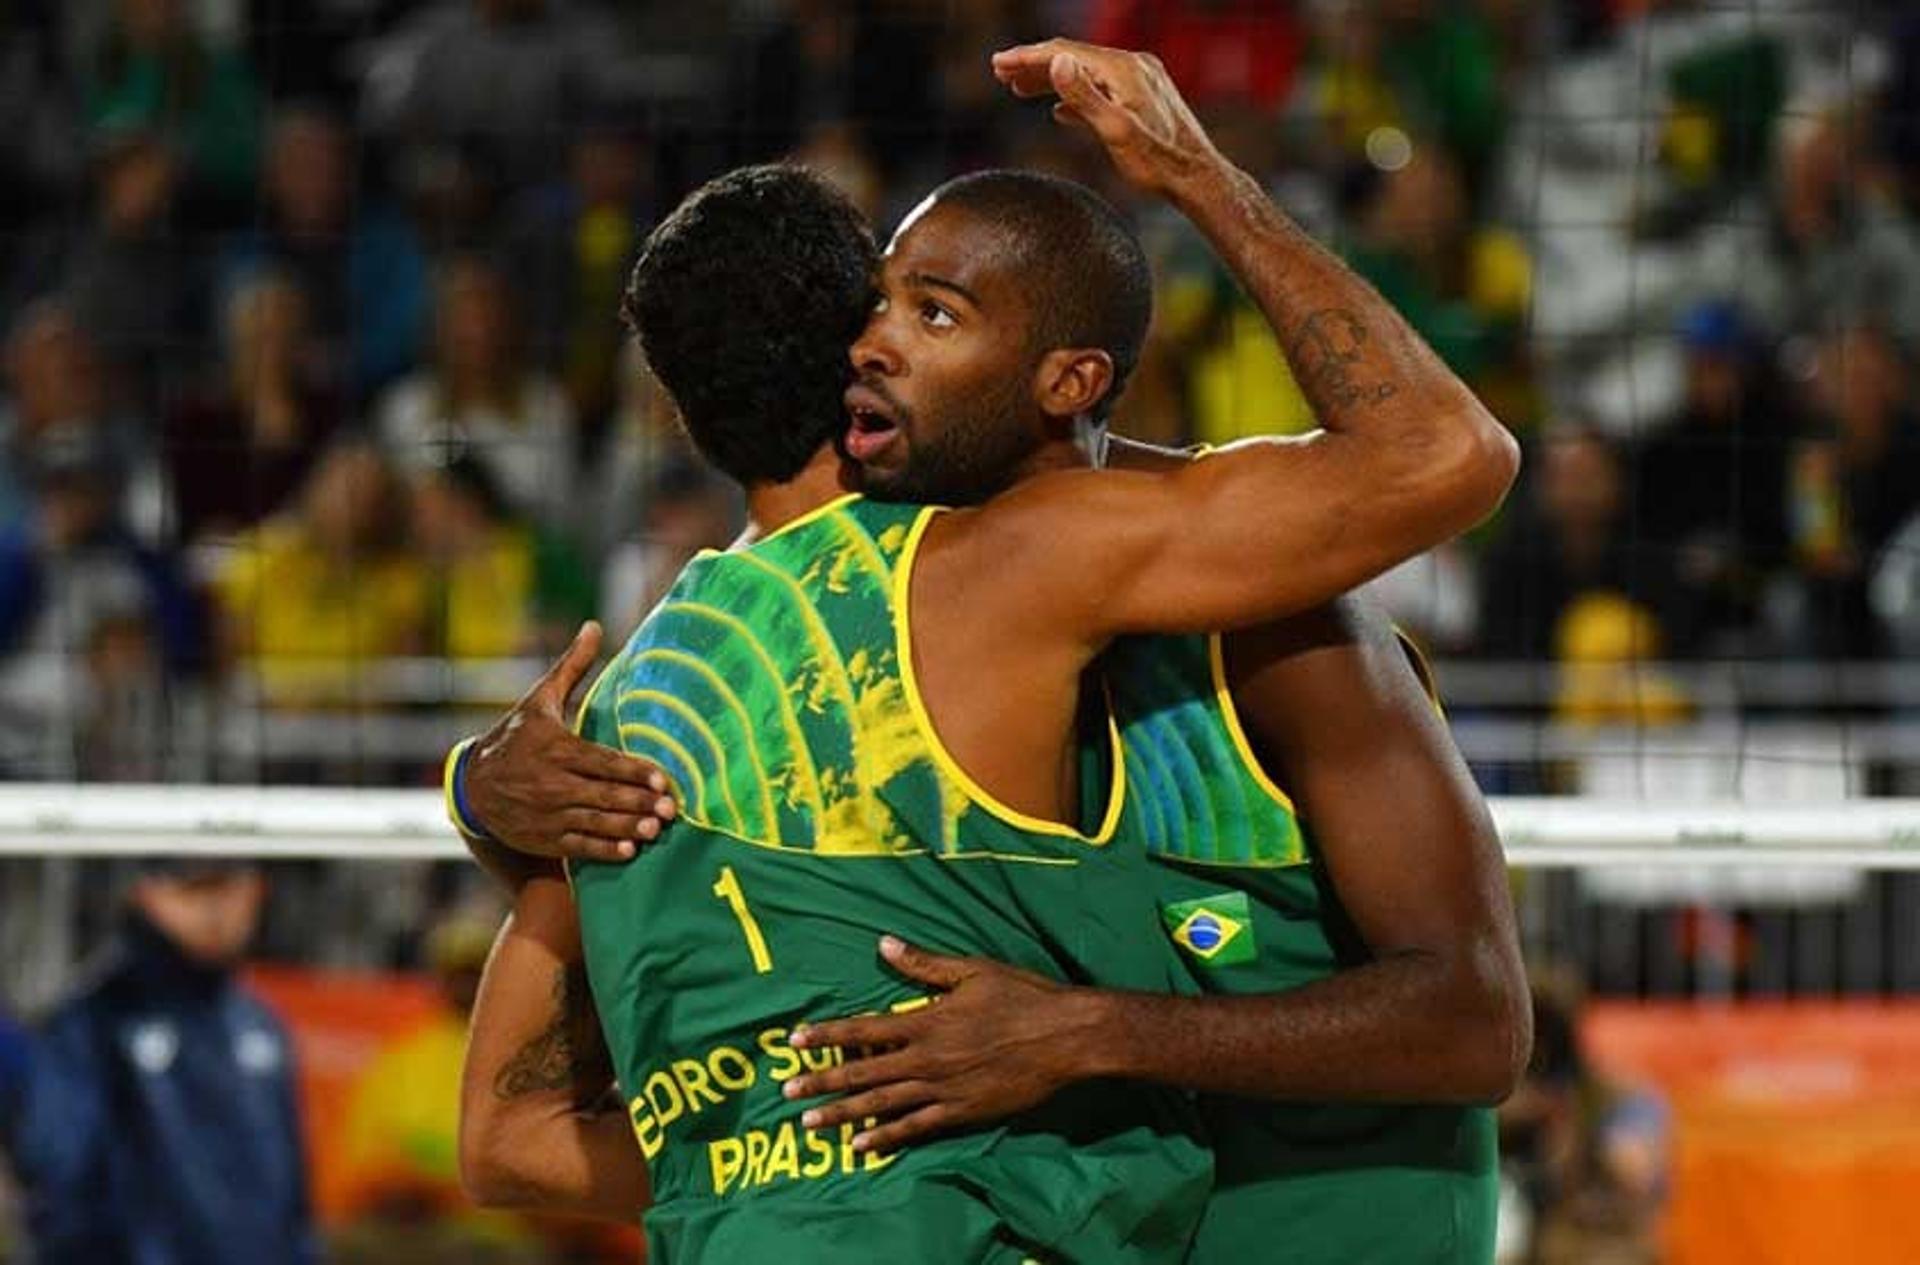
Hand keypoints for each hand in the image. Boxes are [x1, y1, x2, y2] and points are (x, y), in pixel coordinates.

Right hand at [466, 621, 676, 862]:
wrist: (473, 784)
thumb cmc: (516, 735)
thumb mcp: (540, 699)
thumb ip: (572, 667)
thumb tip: (594, 626)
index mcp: (553, 747)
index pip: (600, 761)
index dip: (632, 771)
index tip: (662, 779)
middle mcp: (549, 782)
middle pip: (602, 794)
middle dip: (638, 803)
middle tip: (671, 810)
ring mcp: (546, 813)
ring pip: (593, 822)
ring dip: (627, 828)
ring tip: (657, 829)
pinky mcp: (542, 838)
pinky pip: (577, 846)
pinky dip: (603, 850)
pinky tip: (630, 850)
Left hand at [779, 937, 1108, 1153]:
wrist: (1065, 1037)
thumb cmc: (1022, 996)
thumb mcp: (972, 971)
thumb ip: (924, 964)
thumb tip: (883, 944)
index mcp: (927, 1020)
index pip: (865, 1029)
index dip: (828, 1035)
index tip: (796, 1041)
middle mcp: (928, 1058)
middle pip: (864, 1072)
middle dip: (823, 1082)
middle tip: (788, 1092)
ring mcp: (944, 1089)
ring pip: (883, 1104)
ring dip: (844, 1114)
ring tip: (811, 1124)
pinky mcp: (962, 1112)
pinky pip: (916, 1128)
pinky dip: (887, 1137)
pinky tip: (862, 1146)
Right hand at [990, 39, 1224, 197]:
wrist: (1198, 179)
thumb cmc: (1158, 163)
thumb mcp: (1115, 131)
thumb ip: (1084, 96)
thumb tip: (1056, 61)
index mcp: (1124, 70)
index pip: (1065, 54)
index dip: (1027, 57)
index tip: (998, 63)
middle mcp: (1134, 66)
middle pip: (1075, 58)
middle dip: (1035, 65)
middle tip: (1000, 73)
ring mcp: (1141, 81)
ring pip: (1088, 73)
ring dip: (1053, 79)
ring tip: (1020, 90)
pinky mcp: (1145, 98)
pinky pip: (1103, 88)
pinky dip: (1076, 95)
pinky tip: (1061, 111)